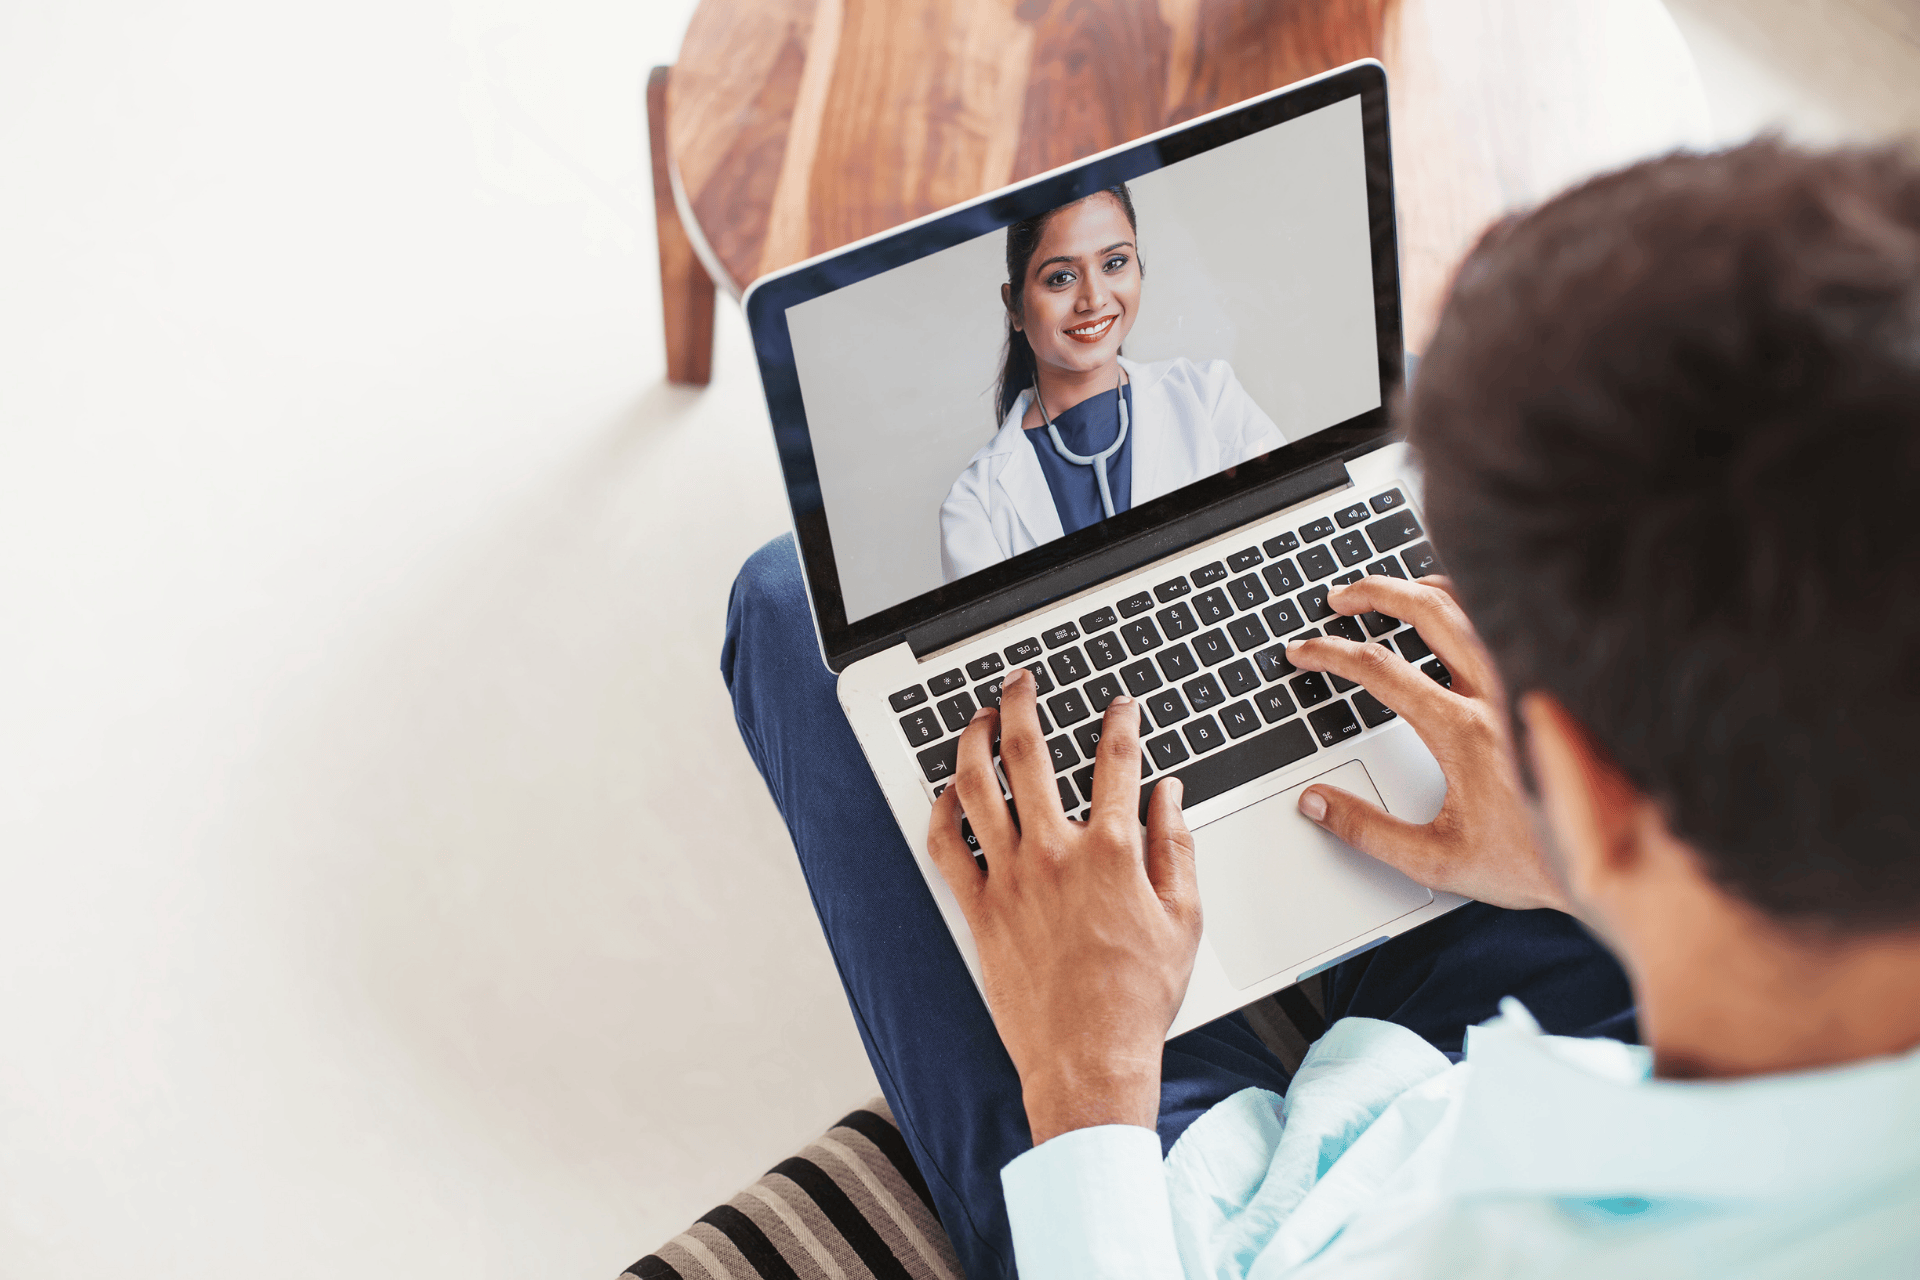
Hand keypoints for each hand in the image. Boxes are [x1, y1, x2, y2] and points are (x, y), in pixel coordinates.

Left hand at [926, 667, 1200, 1145]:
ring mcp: (1010, 879)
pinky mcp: (979, 909)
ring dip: (972, 741)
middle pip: (1028, 753)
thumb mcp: (1184, 918)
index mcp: (1111, 851)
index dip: (1120, 721)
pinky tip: (948, 792)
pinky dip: (942, 811)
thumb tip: (1171, 795)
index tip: (1121, 705)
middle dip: (1022, 702)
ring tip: (976, 718)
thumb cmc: (1138, 997)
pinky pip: (946, 846)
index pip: (1116, 761)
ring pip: (977, 787)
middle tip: (1020, 681)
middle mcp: (1054, 854)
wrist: (1089, 1058)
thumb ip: (1175, 847)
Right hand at [1282, 575, 1570, 912]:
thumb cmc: (1531, 863)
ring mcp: (1525, 685)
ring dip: (1425, 590)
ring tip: (1392, 591)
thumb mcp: (1435, 860)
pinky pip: (1508, 627)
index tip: (1304, 652)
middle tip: (1341, 597)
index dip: (1331, 654)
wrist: (1611, 868)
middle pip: (1429, 612)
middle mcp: (1496, 696)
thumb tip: (1316, 804)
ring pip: (1474, 609)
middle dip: (1376, 594)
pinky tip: (1458, 613)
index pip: (1380, 670)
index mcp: (1461, 732)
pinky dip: (1473, 608)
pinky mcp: (1546, 689)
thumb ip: (1365, 831)